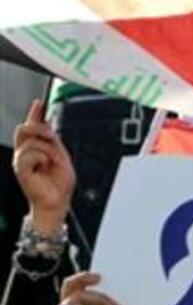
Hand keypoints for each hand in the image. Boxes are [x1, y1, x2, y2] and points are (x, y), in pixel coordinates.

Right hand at [13, 99, 74, 233]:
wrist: (57, 202)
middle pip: (24, 128)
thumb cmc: (59, 184)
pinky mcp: (20, 169)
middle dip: (39, 127)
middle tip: (51, 135)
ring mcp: (21, 161)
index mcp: (36, 149)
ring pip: (30, 141)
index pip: (31, 127)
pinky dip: (42, 157)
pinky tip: (45, 165)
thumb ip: (53, 141)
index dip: (34, 113)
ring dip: (47, 149)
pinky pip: (29, 154)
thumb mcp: (61, 157)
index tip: (39, 103)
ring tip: (52, 161)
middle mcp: (25, 153)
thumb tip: (47, 124)